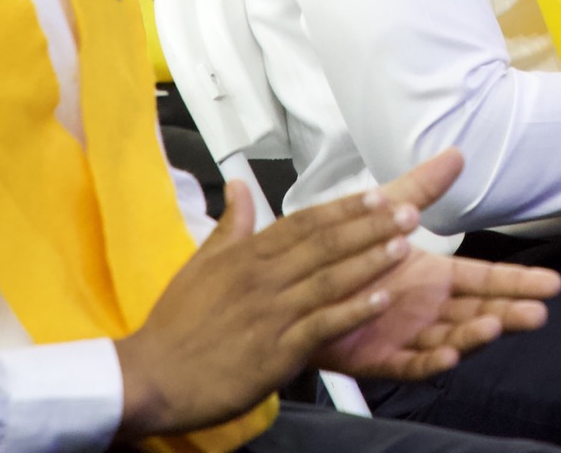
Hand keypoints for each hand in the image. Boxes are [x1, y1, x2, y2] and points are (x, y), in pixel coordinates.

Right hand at [115, 179, 417, 438]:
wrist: (150, 377)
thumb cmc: (176, 324)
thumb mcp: (199, 265)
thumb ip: (230, 225)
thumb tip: (239, 183)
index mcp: (245, 256)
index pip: (303, 222)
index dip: (343, 208)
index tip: (377, 195)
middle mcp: (261, 279)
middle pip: (324, 245)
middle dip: (369, 228)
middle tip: (409, 212)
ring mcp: (269, 315)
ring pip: (328, 281)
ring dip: (369, 262)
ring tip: (405, 246)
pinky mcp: (274, 352)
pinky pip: (321, 326)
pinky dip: (352, 312)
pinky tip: (382, 301)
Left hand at [315, 152, 560, 379]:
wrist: (298, 287)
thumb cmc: (347, 252)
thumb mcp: (385, 213)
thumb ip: (421, 188)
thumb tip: (456, 153)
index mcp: (435, 276)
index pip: (485, 278)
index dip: (517, 281)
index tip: (551, 283)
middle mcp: (427, 307)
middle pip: (477, 311)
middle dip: (509, 312)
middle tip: (539, 313)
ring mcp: (407, 334)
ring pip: (450, 338)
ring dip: (474, 336)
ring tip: (496, 326)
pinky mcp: (379, 357)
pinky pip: (409, 364)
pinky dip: (429, 363)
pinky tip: (448, 357)